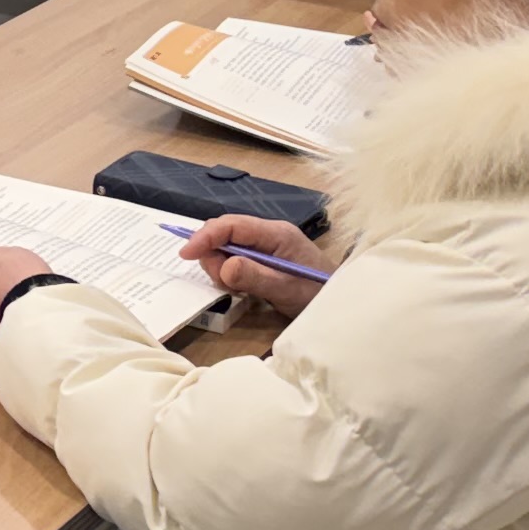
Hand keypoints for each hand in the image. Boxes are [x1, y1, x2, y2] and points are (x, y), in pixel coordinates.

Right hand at [180, 213, 332, 317]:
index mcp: (276, 233)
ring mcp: (267, 245)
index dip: (206, 236)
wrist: (342, 304)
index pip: (232, 225)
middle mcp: (269, 234)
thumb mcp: (286, 289)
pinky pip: (236, 257)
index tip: (186, 254)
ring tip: (237, 288)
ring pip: (227, 246)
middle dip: (213, 255)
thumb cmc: (318, 295)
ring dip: (221, 266)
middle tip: (221, 282)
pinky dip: (229, 271)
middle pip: (225, 232)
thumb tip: (223, 266)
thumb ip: (255, 276)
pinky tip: (241, 287)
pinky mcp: (265, 257)